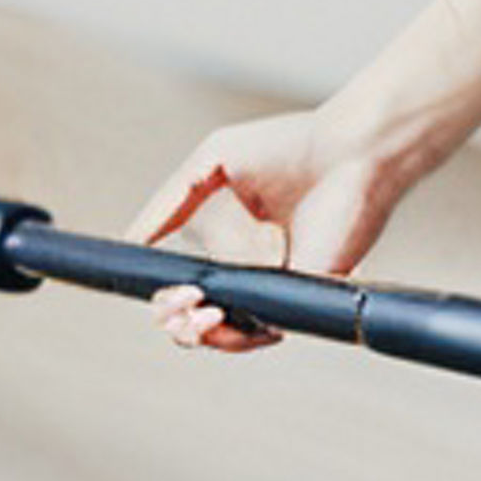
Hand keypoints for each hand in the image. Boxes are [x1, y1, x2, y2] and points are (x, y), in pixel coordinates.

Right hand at [126, 108, 413, 354]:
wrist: (349, 146)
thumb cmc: (296, 144)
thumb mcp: (213, 162)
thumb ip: (170, 201)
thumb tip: (131, 240)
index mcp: (241, 246)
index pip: (195, 290)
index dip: (169, 298)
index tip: (157, 288)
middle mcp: (262, 272)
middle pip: (204, 321)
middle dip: (175, 321)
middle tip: (175, 300)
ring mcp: (285, 286)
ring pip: (230, 336)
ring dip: (198, 333)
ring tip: (192, 309)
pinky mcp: (308, 294)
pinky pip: (267, 330)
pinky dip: (235, 333)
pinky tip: (215, 313)